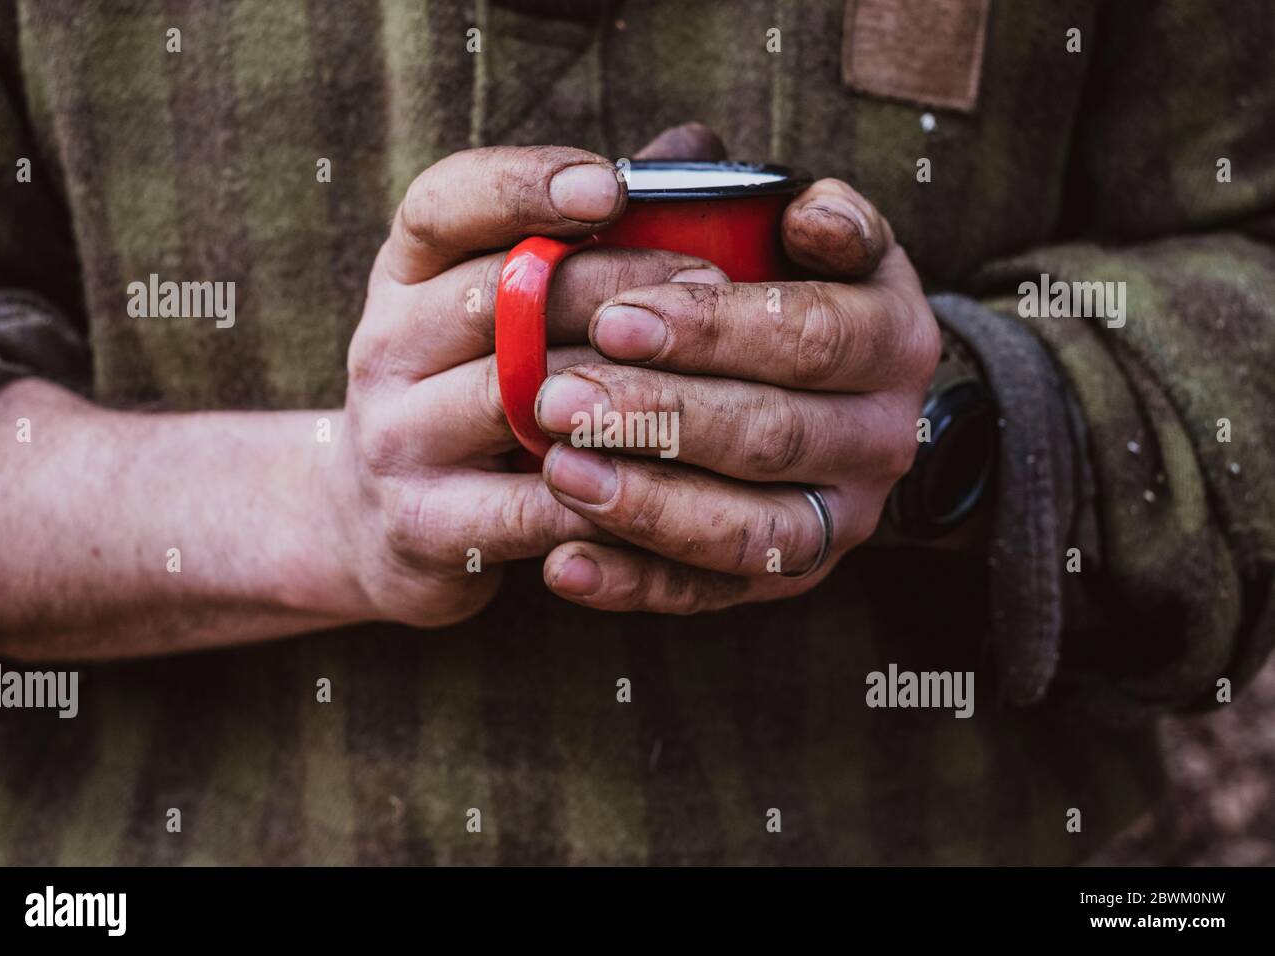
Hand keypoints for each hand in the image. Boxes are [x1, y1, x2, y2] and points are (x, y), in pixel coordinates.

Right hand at [321, 144, 729, 626]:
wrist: (379, 529)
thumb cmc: (475, 396)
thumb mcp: (504, 310)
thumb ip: (590, 233)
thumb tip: (694, 147)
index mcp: (405, 278)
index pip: (441, 205)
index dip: (522, 185)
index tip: (611, 185)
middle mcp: (386, 348)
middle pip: (496, 297)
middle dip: (611, 284)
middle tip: (709, 287)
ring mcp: (396, 439)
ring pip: (513, 399)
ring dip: (618, 388)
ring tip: (707, 383)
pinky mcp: (425, 527)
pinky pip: (532, 505)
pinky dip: (609, 494)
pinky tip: (678, 483)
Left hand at [535, 174, 940, 612]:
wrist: (823, 396)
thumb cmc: (776, 292)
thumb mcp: (789, 236)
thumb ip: (760, 202)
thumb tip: (737, 178)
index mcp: (891, 335)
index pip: (814, 334)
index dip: (716, 330)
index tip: (616, 318)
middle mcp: (883, 435)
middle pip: (775, 433)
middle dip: (661, 416)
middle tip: (558, 396)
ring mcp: (843, 518)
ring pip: (753, 531)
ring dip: (649, 505)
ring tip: (557, 472)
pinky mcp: (790, 574)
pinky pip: (716, 593)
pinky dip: (637, 585)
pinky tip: (563, 566)